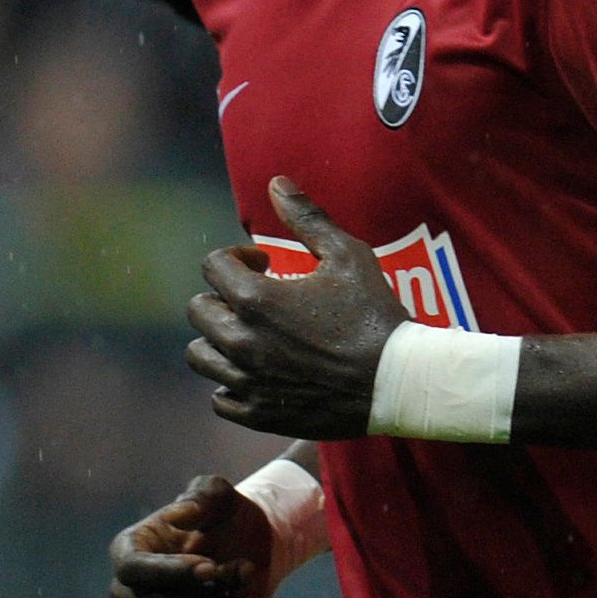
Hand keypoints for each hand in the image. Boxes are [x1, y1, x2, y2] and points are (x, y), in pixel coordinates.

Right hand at [108, 474, 283, 597]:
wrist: (248, 547)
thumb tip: (185, 514)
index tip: (210, 567)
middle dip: (205, 592)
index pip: (133, 570)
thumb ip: (205, 494)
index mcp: (128, 549)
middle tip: (242, 570)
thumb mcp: (220, 495)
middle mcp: (127, 590)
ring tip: (239, 593)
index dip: (172, 573)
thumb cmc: (226, 518)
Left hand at [186, 178, 409, 437]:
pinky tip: (257, 373)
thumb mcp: (348, 255)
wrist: (398, 381)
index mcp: (255, 299)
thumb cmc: (375, 314)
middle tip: (257, 300)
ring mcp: (247, 382)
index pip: (212, 267)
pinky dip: (231, 384)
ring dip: (219, 340)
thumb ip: (307, 218)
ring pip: (201, 357)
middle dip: (222, 298)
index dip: (237, 259)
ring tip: (250, 336)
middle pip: (198, 311)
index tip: (264, 265)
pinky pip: (220, 399)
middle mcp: (241, 342)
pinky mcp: (260, 414)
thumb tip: (276, 184)